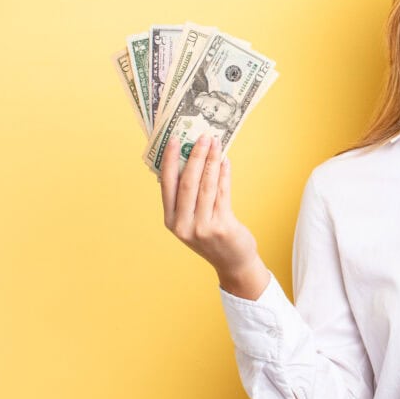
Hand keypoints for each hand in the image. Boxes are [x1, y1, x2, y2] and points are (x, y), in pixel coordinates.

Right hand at [160, 134, 267, 297]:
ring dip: (212, 161)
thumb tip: (191, 158)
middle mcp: (183, 224)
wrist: (233, 262)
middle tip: (202, 136)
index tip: (173, 139)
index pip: (167, 184)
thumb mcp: (192, 220)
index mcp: (170, 220)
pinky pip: (222, 194)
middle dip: (195, 156)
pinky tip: (225, 161)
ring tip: (216, 143)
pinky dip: (224, 175)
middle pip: (187, 182)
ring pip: (207, 186)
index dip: (169, 160)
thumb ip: (188, 197)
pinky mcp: (222, 226)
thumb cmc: (212, 236)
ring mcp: (202, 227)